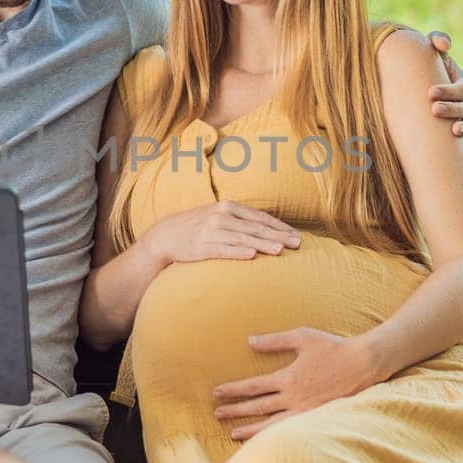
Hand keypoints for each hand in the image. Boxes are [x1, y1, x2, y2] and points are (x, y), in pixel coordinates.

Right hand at [139, 199, 301, 266]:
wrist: (166, 235)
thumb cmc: (198, 227)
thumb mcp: (219, 216)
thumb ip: (241, 220)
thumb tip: (268, 229)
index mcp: (228, 206)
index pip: (260, 217)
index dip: (280, 227)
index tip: (296, 236)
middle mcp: (221, 216)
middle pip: (255, 227)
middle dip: (278, 236)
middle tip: (297, 244)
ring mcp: (211, 231)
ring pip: (243, 238)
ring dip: (263, 244)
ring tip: (280, 251)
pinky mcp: (202, 246)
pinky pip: (223, 249)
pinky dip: (238, 252)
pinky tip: (251, 255)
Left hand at [212, 327, 379, 440]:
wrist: (364, 364)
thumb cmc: (334, 348)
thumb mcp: (302, 337)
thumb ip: (274, 341)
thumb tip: (249, 341)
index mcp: (288, 377)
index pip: (253, 387)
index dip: (233, 390)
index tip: (217, 393)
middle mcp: (294, 397)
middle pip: (258, 407)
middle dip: (235, 410)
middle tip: (216, 414)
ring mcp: (305, 410)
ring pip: (272, 424)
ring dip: (251, 429)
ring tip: (233, 434)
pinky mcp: (316, 417)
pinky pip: (290, 429)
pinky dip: (274, 435)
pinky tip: (264, 440)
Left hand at [427, 30, 462, 137]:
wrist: (416, 86)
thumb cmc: (424, 65)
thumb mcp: (430, 51)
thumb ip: (437, 40)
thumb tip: (444, 45)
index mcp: (461, 80)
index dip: (450, 90)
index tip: (430, 93)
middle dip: (450, 106)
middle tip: (432, 107)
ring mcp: (462, 112)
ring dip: (455, 116)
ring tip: (438, 116)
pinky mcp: (458, 123)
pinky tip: (455, 132)